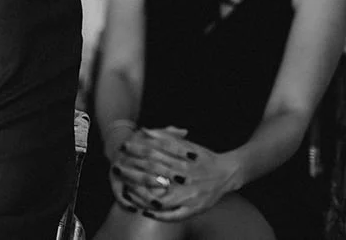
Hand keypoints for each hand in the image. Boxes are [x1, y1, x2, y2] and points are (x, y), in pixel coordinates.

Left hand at [116, 129, 238, 220]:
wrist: (228, 172)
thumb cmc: (204, 156)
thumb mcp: (186, 144)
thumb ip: (164, 137)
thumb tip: (144, 130)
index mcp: (183, 162)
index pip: (154, 156)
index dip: (136, 151)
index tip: (122, 148)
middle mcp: (186, 180)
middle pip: (154, 178)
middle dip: (134, 174)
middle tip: (118, 170)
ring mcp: (191, 197)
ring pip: (162, 201)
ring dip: (143, 198)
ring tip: (128, 192)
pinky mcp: (195, 209)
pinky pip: (174, 216)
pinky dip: (159, 215)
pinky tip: (146, 211)